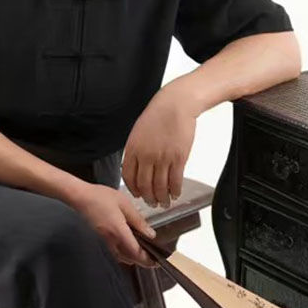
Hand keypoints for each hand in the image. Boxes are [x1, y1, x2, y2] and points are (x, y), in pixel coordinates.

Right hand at [72, 183, 158, 267]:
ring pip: (122, 257)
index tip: (157, 261)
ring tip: (144, 251)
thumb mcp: (124, 204)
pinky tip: (129, 245)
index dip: (147, 260)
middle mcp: (111, 241)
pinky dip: (125, 253)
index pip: (135, 252)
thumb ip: (138, 220)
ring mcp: (104, 242)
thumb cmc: (101, 197)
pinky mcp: (101, 240)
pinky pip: (115, 252)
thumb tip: (150, 234)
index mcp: (118, 231)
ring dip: (133, 257)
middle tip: (153, 257)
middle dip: (142, 261)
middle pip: (130, 259)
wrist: (81, 197)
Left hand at [122, 86, 197, 207]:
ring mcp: (162, 158)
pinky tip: (175, 193)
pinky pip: (175, 181)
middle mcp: (146, 156)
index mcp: (133, 149)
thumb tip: (137, 166)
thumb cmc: (158, 115)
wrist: (176, 104)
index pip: (129, 177)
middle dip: (148, 198)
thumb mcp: (139, 131)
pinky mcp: (178, 158)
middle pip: (144, 186)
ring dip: (162, 198)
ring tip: (165, 202)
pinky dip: (175, 190)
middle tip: (152, 203)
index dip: (133, 189)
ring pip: (160, 187)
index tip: (138, 194)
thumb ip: (136, 150)